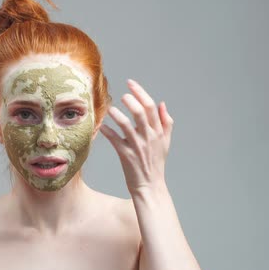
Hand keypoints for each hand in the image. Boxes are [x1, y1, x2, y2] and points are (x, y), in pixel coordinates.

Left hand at [99, 79, 173, 195]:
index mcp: (158, 132)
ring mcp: (138, 146)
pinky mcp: (126, 155)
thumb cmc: (156, 163)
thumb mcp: (165, 142)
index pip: (151, 106)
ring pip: (126, 124)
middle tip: (121, 96)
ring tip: (110, 110)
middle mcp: (149, 137)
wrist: (150, 186)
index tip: (130, 83)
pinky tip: (102, 126)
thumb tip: (162, 104)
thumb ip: (166, 122)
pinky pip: (115, 139)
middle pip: (140, 112)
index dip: (140, 92)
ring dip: (117, 114)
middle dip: (130, 100)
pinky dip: (108, 131)